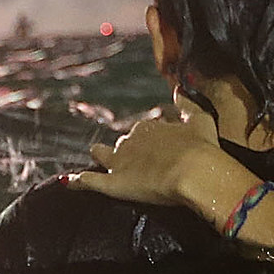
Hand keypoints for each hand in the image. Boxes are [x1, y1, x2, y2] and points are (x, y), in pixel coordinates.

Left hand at [76, 91, 258, 219]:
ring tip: (104, 167)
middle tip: (140, 167)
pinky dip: (79, 181)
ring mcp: (119, 162)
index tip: (158, 153)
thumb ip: (187, 105)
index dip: (148, 144)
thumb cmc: (202, 147)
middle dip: (126, 153)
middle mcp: (130, 141)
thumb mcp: (200, 120)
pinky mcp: (113, 183)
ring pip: (102, 155)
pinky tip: (70, 182)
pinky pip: (88, 181)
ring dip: (102, 159)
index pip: (142, 132)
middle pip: (122, 145)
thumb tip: (178, 89)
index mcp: (148, 127)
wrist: (197, 172)